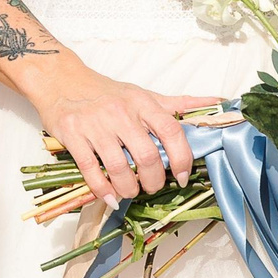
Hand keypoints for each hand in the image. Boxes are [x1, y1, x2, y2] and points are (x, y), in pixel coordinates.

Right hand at [28, 56, 216, 207]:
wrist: (60, 80)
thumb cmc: (105, 91)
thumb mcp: (141, 94)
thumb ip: (177, 103)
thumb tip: (216, 101)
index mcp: (141, 102)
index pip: (171, 132)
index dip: (182, 159)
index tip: (182, 177)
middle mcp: (120, 113)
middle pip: (147, 157)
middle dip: (153, 181)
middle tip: (152, 187)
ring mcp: (95, 125)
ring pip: (120, 168)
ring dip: (129, 189)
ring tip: (130, 192)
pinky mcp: (72, 135)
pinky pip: (91, 170)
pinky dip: (103, 190)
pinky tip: (110, 197)